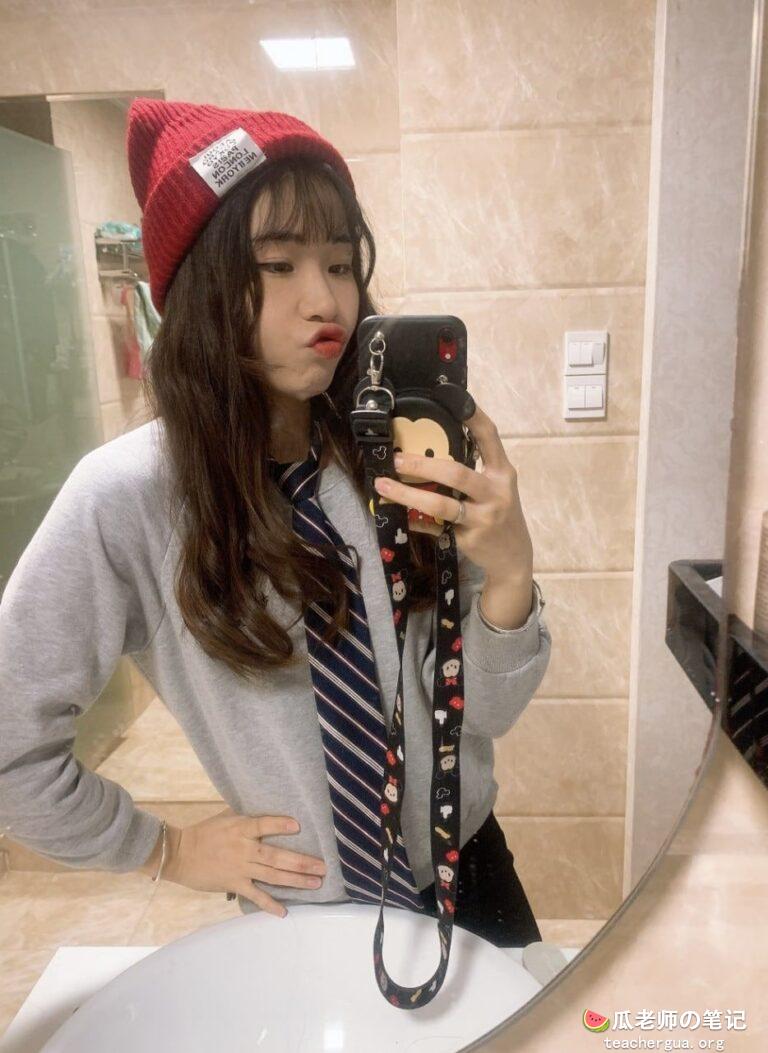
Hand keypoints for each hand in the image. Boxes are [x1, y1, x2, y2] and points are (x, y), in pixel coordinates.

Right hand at [163, 807, 326, 917]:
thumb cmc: (204, 833)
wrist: (180, 854)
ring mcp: (240, 867)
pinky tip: (284, 911)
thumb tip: (268, 808)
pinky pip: (255, 895)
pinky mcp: (234, 883)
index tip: (298, 825)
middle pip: (276, 856)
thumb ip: (246, 816)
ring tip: (315, 883)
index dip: (280, 825)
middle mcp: (243, 848)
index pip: (264, 824)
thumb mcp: (225, 817)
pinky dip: (269, 904)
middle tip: (323, 866)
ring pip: (272, 875)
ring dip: (295, 880)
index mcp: (241, 828)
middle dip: (301, 862)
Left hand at [373, 401, 533, 580]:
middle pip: (455, 473)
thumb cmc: (498, 514)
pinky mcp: (469, 538)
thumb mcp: (495, 489)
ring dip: (407, 495)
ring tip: (383, 485)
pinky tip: (397, 513)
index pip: (489, 437)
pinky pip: (434, 526)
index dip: (472, 416)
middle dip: (421, 465)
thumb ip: (473, 470)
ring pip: (440, 505)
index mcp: (502, 472)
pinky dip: (413, 519)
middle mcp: (496, 492)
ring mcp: (483, 517)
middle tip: (395, 458)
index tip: (451, 396)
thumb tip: (429, 449)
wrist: (513, 557)